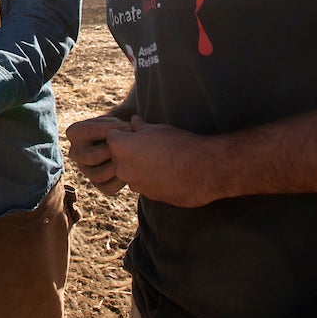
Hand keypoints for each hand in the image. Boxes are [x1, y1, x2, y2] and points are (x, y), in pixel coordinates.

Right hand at [66, 115, 131, 194]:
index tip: (129, 126)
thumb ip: (120, 117)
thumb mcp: (120, 114)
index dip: (109, 128)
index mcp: (74, 132)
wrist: (133, 140)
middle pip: (90, 156)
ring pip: (97, 175)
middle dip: (113, 151)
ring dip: (116, 167)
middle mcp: (75, 153)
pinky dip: (121, 181)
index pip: (86, 131)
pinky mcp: (99, 185)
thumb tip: (129, 126)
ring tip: (131, 159)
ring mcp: (86, 170)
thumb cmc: (123, 124)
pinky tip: (133, 170)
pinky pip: (107, 187)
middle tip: (130, 146)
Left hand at [105, 116, 221, 207]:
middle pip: (118, 155)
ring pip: (130, 171)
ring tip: (162, 159)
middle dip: (129, 150)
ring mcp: (135, 184)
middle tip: (151, 145)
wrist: (205, 170)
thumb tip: (134, 121)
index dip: (125, 133)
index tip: (138, 132)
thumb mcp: (158, 129)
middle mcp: (123, 168)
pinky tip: (168, 172)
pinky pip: (143, 183)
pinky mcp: (148, 196)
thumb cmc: (180, 144)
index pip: (112, 136)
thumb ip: (141, 127)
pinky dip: (151, 178)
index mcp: (121, 147)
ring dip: (139, 166)